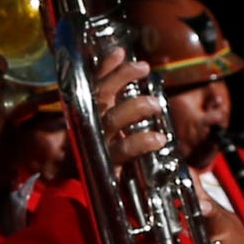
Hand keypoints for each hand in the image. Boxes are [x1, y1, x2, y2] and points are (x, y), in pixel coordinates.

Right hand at [93, 47, 165, 171]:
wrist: (87, 190)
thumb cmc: (100, 148)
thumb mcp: (105, 116)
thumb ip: (109, 87)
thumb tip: (119, 53)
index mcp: (86, 113)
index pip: (93, 86)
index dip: (105, 68)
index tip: (121, 52)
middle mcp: (87, 125)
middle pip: (98, 98)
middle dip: (119, 79)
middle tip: (143, 67)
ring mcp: (97, 144)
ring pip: (110, 121)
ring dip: (133, 108)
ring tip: (154, 103)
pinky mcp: (107, 165)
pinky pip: (122, 151)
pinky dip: (140, 142)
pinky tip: (157, 138)